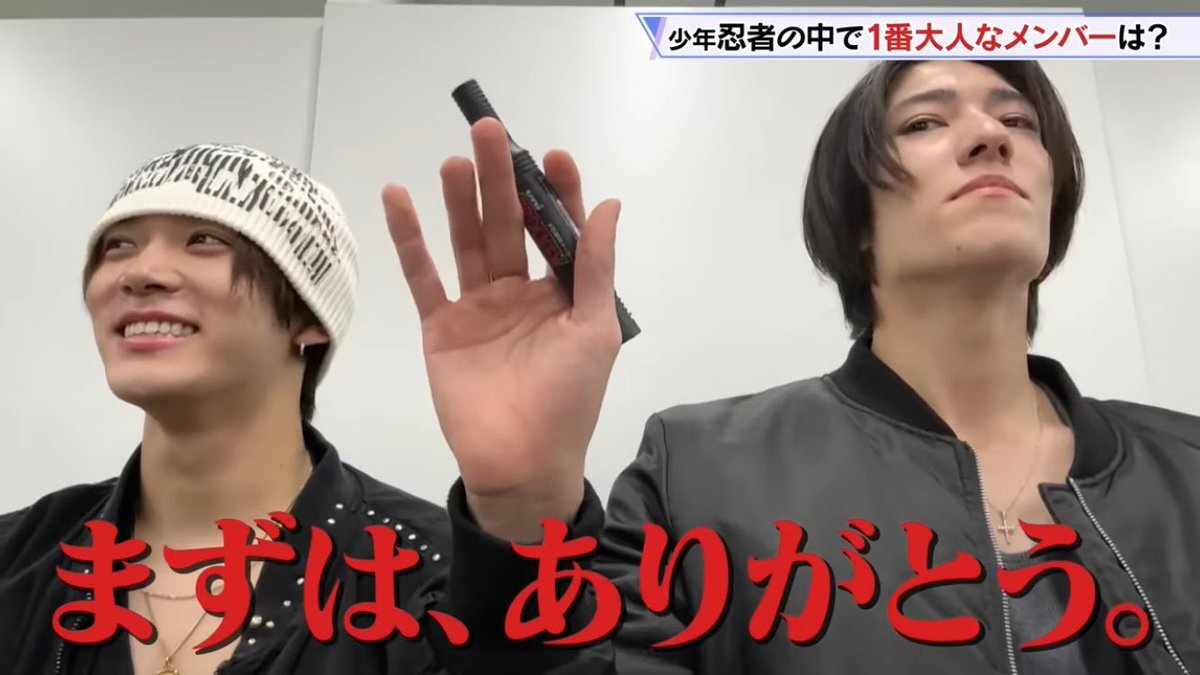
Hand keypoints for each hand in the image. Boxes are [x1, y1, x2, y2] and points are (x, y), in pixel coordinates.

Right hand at [382, 118, 623, 540]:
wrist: (521, 463)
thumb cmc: (569, 398)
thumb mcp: (595, 329)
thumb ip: (595, 268)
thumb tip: (609, 204)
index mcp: (562, 292)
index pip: (558, 230)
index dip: (557, 192)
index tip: (553, 155)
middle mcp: (519, 291)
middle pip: (508, 224)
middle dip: (502, 179)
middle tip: (490, 131)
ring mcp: (478, 307)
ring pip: (467, 241)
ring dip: (461, 200)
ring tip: (455, 160)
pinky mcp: (441, 326)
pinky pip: (423, 276)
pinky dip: (409, 239)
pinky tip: (399, 198)